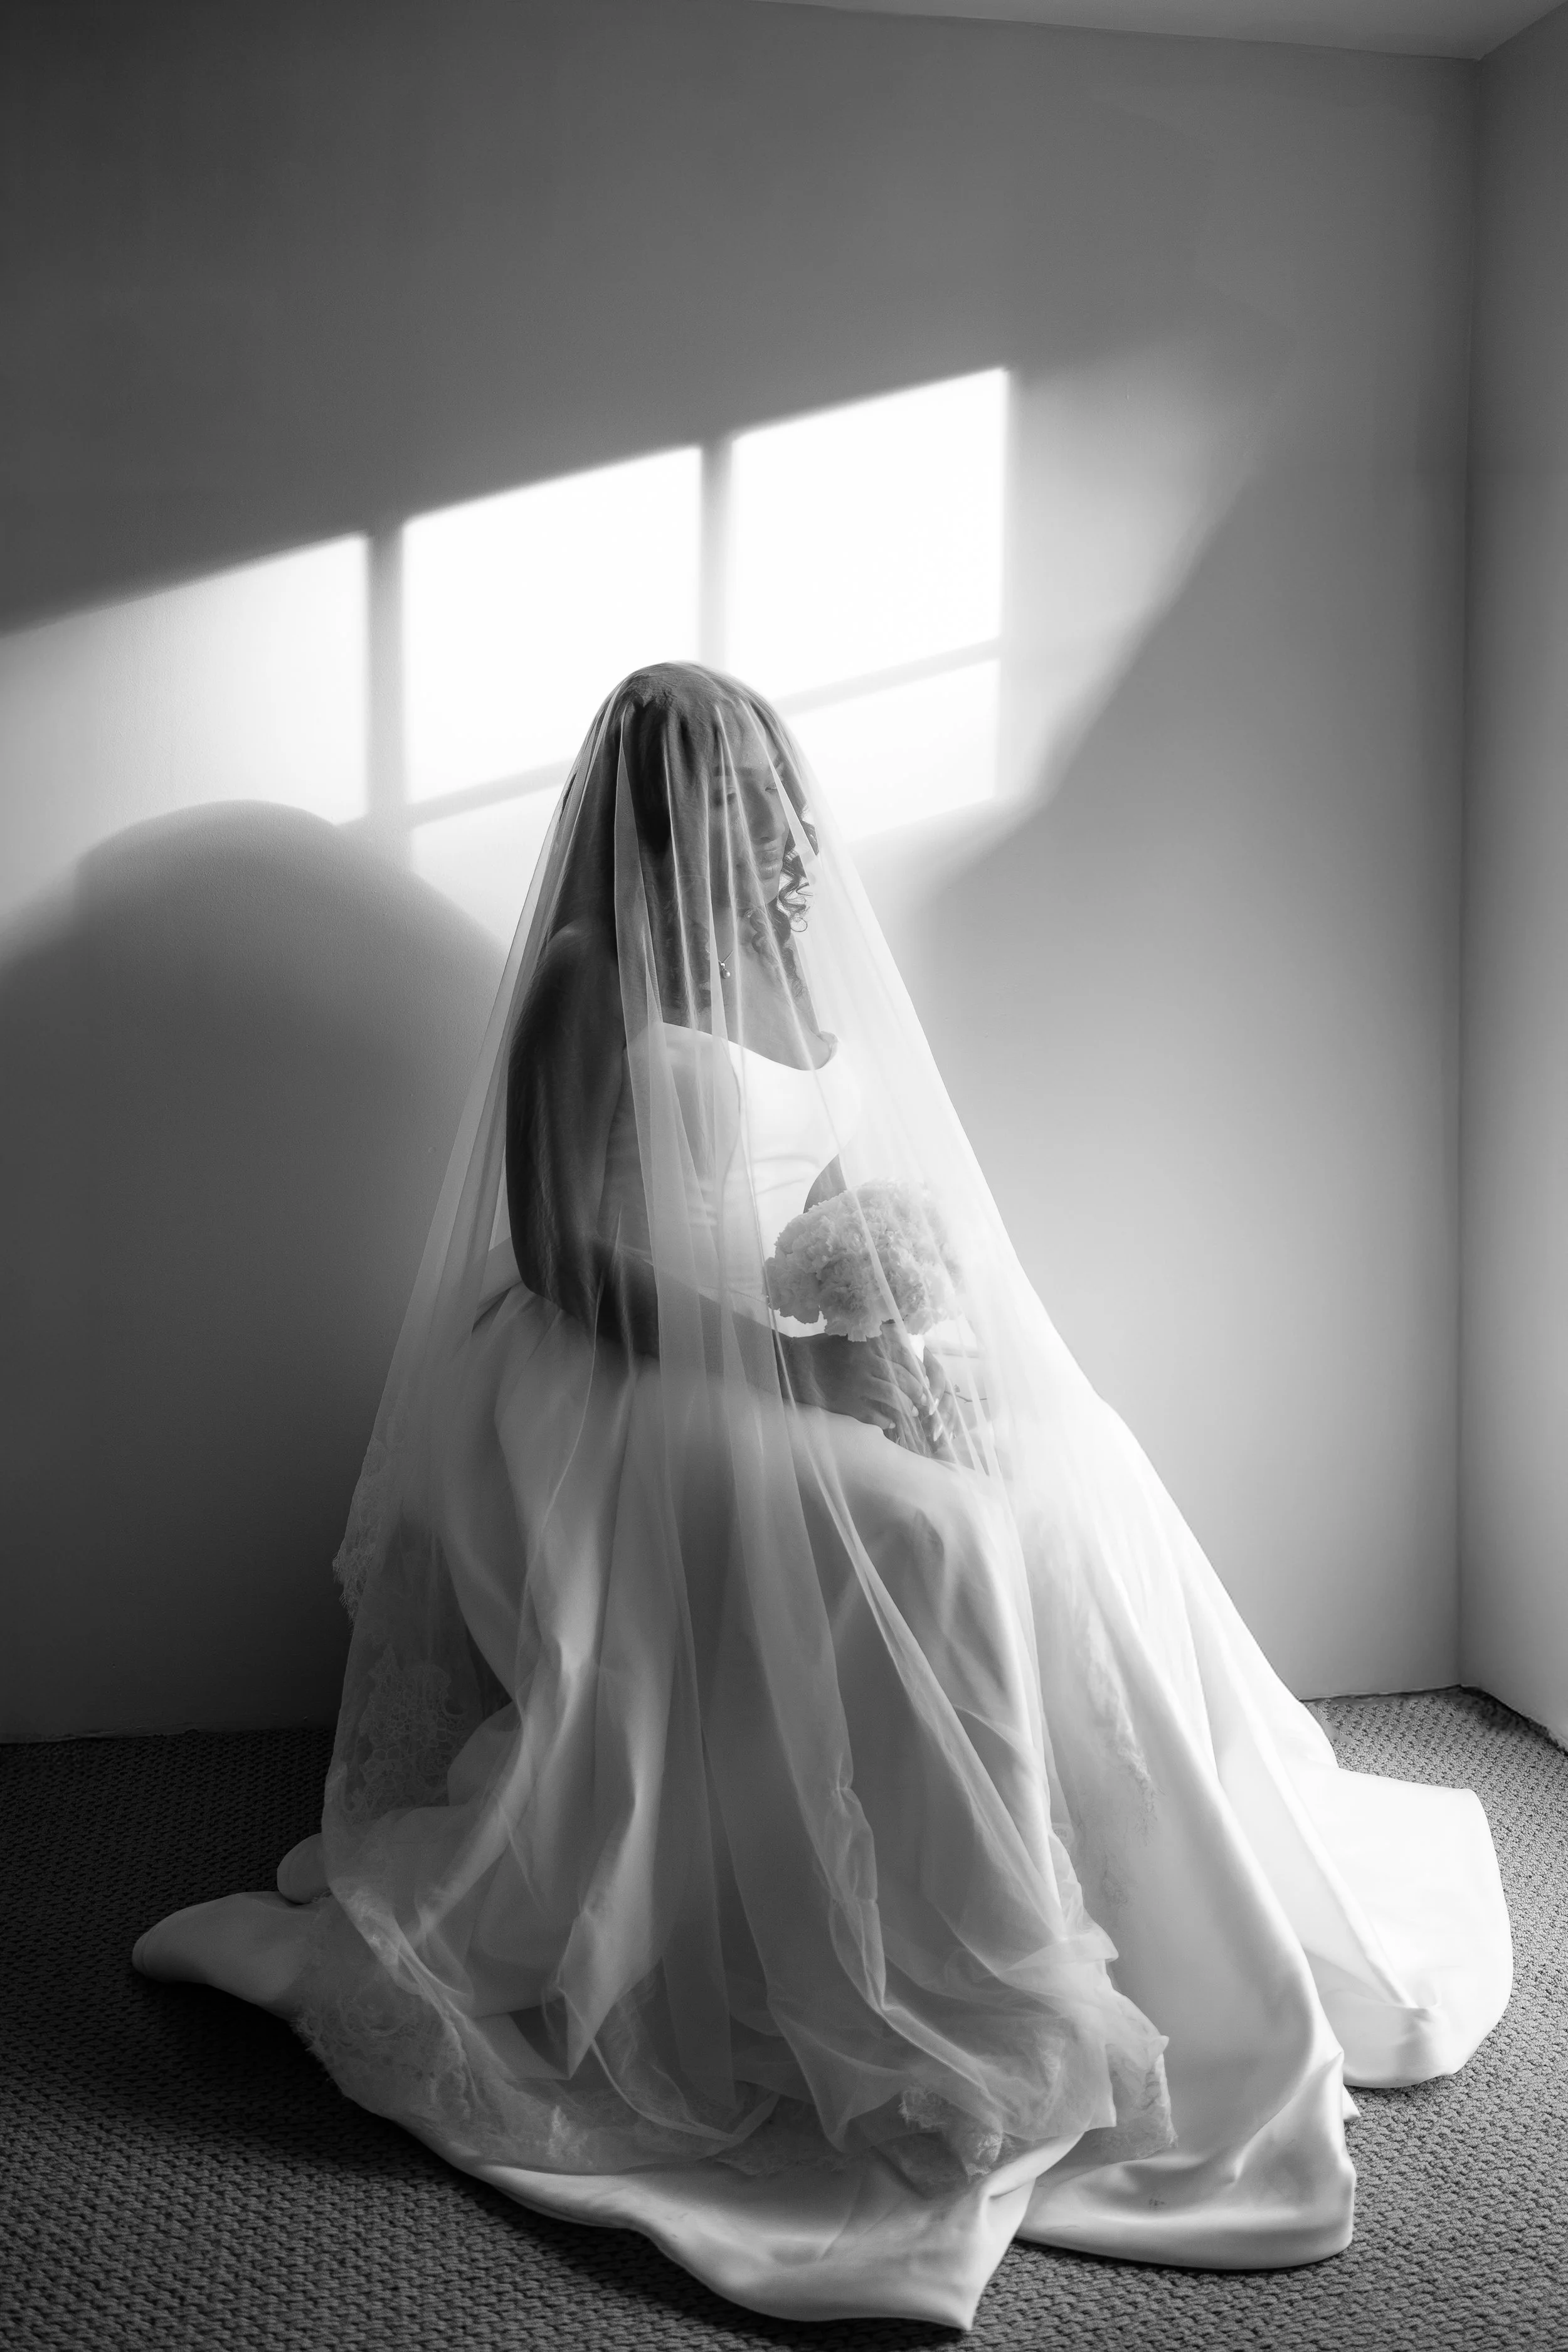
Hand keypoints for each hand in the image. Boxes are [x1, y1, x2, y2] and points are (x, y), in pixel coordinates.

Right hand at [782, 1328, 933, 1449]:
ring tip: (911, 1413)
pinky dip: (885, 1421)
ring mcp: (855, 1384)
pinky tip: (890, 1423)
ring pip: (891, 1396)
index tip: (927, 1381)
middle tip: (924, 1401)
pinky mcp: (846, 1403)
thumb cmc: (823, 1350)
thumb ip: (875, 1335)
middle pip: (902, 1378)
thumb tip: (902, 1335)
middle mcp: (865, 1362)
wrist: (794, 1366)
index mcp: (869, 1344)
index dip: (919, 1371)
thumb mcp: (851, 1336)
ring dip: (905, 1407)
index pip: (904, 1357)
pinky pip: (872, 1415)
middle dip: (918, 1392)